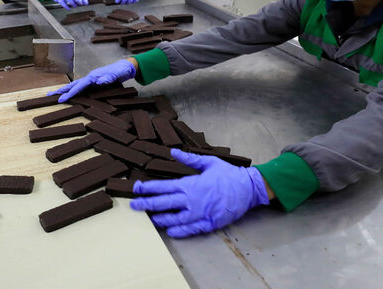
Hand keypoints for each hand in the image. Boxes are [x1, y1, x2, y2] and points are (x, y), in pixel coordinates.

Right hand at [48, 59, 136, 101]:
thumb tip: (99, 81)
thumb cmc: (120, 71)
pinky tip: (69, 94)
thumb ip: (108, 78)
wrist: (125, 67)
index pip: (79, 86)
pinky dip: (73, 91)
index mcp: (93, 77)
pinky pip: (80, 88)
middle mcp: (90, 78)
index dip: (70, 93)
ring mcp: (91, 80)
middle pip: (72, 85)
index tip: (61, 99)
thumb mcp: (116, 75)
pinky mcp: (93, 83)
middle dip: (61, 90)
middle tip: (49, 95)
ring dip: (65, 90)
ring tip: (54, 95)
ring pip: (75, 86)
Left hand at [130, 149, 269, 237]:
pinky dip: (180, 231)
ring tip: (150, 219)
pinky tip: (170, 231)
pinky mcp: (209, 222)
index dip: (148, 188)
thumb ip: (189, 158)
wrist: (249, 188)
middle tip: (134, 206)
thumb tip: (173, 151)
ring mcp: (200, 213)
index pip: (163, 186)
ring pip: (175, 218)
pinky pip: (191, 229)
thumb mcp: (209, 162)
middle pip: (164, 203)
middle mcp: (192, 199)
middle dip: (147, 204)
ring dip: (160, 219)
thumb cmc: (229, 175)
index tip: (137, 188)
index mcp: (190, 184)